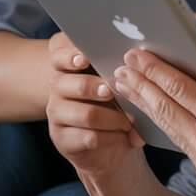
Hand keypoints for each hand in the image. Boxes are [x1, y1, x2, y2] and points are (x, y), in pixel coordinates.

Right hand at [45, 31, 143, 176]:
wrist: (108, 139)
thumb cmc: (115, 99)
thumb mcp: (117, 79)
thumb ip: (118, 66)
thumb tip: (138, 56)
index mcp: (68, 67)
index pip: (59, 57)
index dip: (70, 57)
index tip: (85, 59)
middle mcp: (58, 88)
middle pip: (68, 84)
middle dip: (94, 87)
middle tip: (112, 91)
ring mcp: (57, 115)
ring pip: (85, 114)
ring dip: (112, 117)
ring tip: (130, 120)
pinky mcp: (63, 139)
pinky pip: (88, 137)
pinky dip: (111, 137)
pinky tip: (123, 135)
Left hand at [113, 47, 195, 195]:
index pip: (182, 91)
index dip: (157, 71)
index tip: (138, 55)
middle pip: (165, 109)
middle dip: (141, 85)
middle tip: (120, 66)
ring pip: (166, 127)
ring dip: (144, 105)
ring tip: (125, 86)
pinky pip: (176, 141)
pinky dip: (159, 123)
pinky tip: (151, 112)